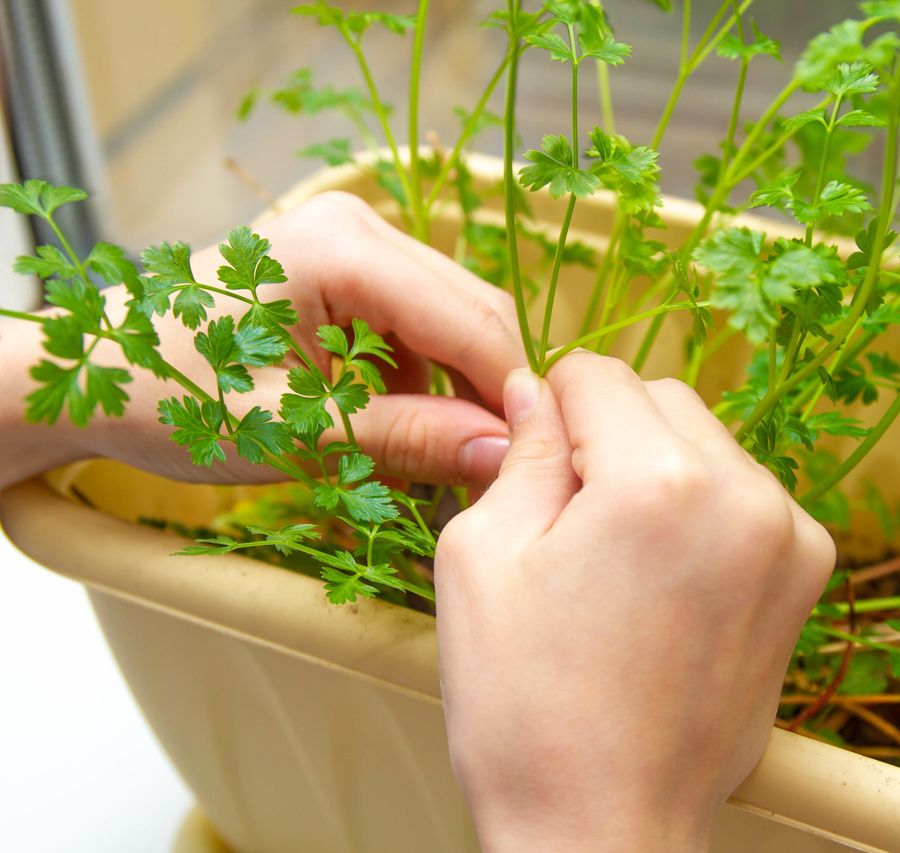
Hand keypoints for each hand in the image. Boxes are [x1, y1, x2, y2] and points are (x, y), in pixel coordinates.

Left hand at [0, 192, 523, 488]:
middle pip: (474, 313)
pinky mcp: (350, 268)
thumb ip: (402, 437)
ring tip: (440, 461)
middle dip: (489, 395)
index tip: (526, 467)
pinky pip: (420, 325)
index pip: (473, 322)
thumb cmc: (166, 395)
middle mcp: (359, 227)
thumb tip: (500, 453)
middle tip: (491, 473)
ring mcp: (355, 242)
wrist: (92, 372)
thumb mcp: (288, 431)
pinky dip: (426, 381)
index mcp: (343, 249)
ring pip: (454, 321)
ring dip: (458, 392)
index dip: (510, 397)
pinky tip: (403, 428)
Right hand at [435, 353, 835, 852]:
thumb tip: (537, 389)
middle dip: (607, 437)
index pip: (597, 374)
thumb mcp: (482, 558)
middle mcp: (746, 496)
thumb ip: (521, 450)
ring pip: (708, 443)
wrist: (604, 827)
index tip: (532, 465)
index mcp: (660, 481)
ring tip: (618, 564)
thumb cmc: (527, 708)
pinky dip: (703, 512)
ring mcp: (790, 538)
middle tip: (568, 524)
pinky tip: (664, 584)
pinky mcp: (806, 577)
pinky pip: (745, 496)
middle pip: (661, 398)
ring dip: (658, 472)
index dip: (548, 411)